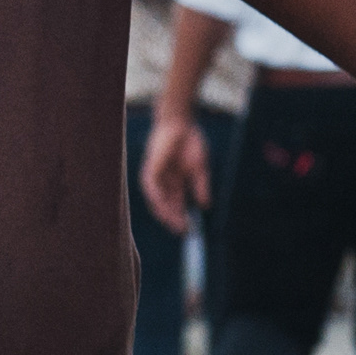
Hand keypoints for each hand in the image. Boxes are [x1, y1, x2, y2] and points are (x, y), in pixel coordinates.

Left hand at [139, 113, 212, 234]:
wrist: (182, 123)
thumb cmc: (191, 142)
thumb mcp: (199, 168)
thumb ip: (201, 186)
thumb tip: (205, 205)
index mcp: (176, 183)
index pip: (177, 205)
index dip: (183, 218)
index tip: (191, 230)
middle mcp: (165, 182)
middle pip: (167, 206)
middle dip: (175, 219)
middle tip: (184, 231)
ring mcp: (157, 176)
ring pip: (158, 201)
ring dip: (166, 213)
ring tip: (175, 224)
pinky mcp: (150, 168)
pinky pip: (151, 188)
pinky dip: (157, 199)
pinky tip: (165, 209)